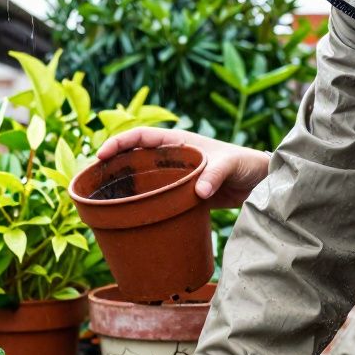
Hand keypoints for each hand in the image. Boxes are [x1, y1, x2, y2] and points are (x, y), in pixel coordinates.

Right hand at [96, 127, 270, 208]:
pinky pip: (157, 198)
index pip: (141, 137)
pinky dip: (143, 205)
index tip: (103, 155)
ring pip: (143, 180)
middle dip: (112, 165)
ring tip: (104, 200)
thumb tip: (200, 192)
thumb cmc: (247, 164)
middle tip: (92, 181)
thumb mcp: (232, 164)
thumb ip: (216, 174)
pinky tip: (132, 217)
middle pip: (134, 158)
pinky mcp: (182, 196)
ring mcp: (176, 178)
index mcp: (179, 142)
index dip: (119, 143)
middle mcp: (173, 159)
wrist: (261, 183)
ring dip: (125, 187)